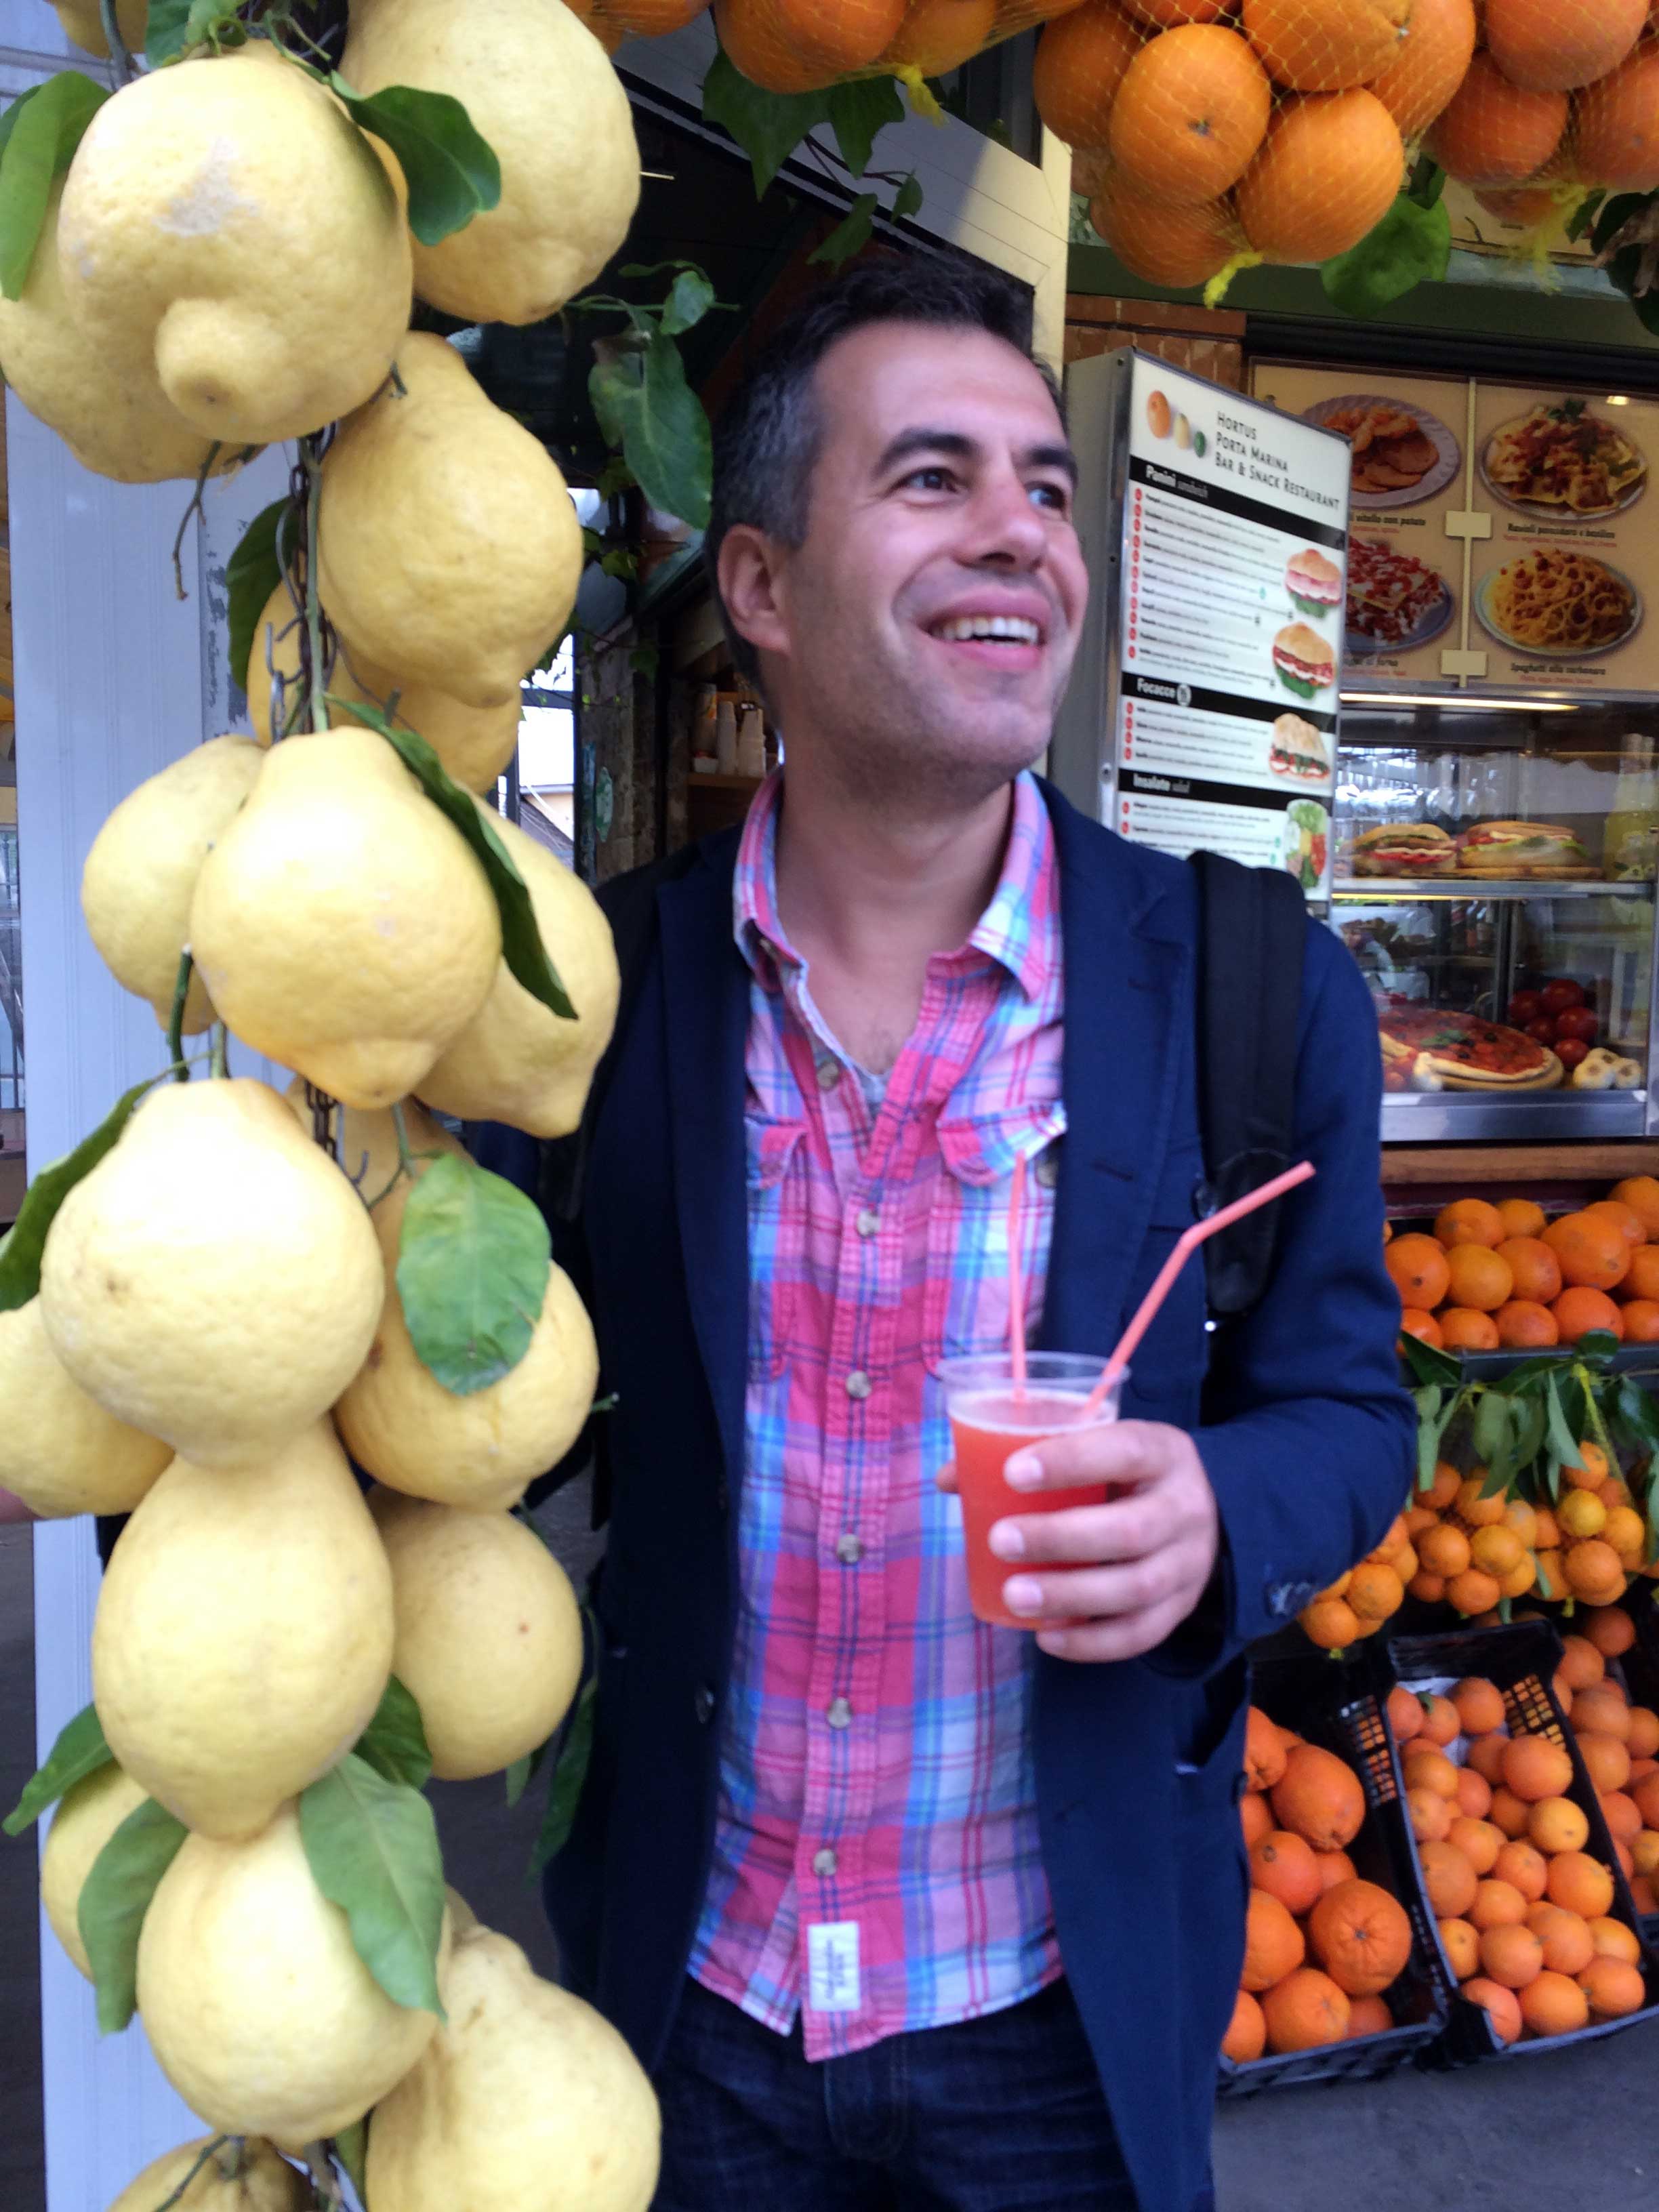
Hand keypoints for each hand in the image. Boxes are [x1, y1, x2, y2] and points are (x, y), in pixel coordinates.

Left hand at [938, 1422, 1219, 1661]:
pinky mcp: (1182, 1608)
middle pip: (1130, 1531)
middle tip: (1000, 1541)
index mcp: (1163, 1452)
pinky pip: (1140, 1634)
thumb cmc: (1127, 1473)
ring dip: (1069, 1596)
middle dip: (1059, 1539)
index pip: (1123, 1451)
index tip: (1012, 1472)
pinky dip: (1090, 1644)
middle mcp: (1185, 1508)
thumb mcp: (1098, 1447)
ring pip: (1135, 1588)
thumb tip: (952, 1478)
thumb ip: (1031, 1454)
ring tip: (1013, 1595)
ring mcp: (1189, 1564)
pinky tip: (1045, 1637)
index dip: (1069, 1461)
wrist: (1206, 1512)